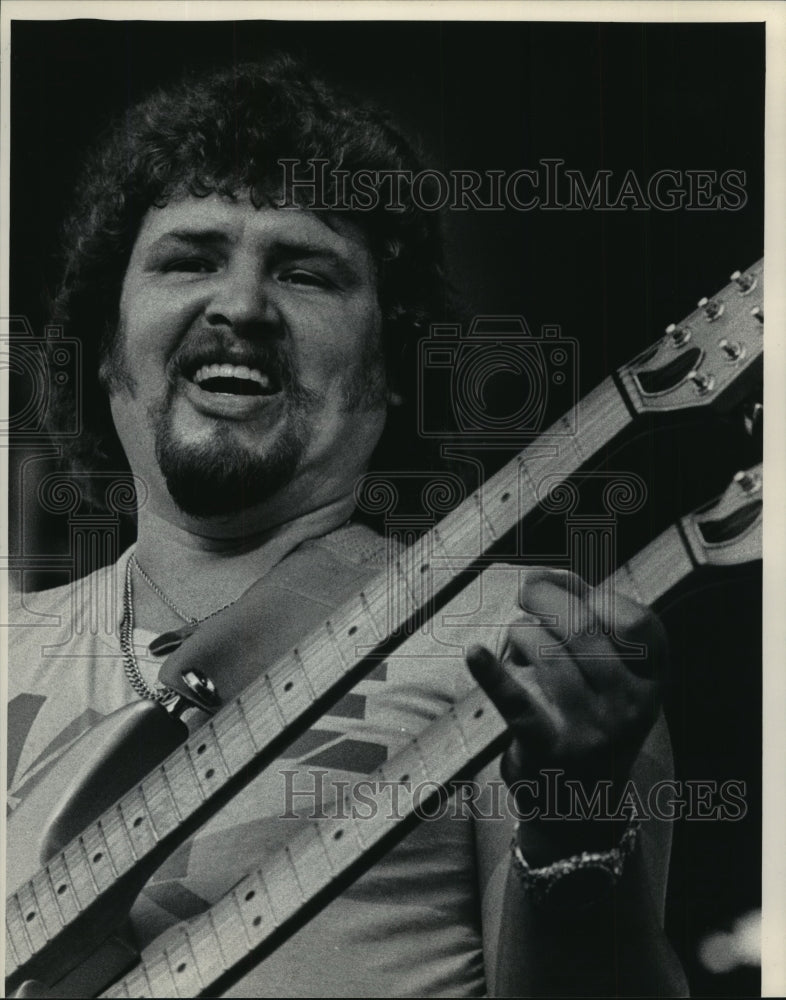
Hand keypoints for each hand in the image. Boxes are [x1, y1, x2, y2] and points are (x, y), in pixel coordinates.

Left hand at [467, 567, 665, 855]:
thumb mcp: (613, 678)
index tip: (570, 590)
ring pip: (548, 654)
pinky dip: (491, 673)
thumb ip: (590, 620)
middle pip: (583, 629)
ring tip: (516, 640)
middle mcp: (630, 706)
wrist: (580, 806)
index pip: (638, 622)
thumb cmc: (590, 718)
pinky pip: (517, 702)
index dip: (598, 595)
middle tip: (525, 592)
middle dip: (545, 598)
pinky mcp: (548, 748)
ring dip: (520, 633)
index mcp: (652, 681)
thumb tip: (551, 574)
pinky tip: (474, 654)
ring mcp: (592, 730)